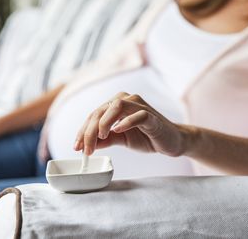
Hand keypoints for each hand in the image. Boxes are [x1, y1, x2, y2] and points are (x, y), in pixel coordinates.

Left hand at [74, 92, 193, 155]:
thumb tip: (86, 144)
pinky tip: (117, 131)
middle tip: (85, 148)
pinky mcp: (152, 116)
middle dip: (90, 130)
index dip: (83, 131)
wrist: (171, 141)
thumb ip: (104, 140)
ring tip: (100, 137)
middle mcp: (127, 100)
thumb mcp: (120, 139)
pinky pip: (138, 115)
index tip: (76, 147)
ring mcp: (140, 106)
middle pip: (101, 110)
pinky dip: (126, 122)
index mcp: (116, 104)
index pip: (94, 115)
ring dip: (104, 122)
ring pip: (116, 106)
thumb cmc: (146, 137)